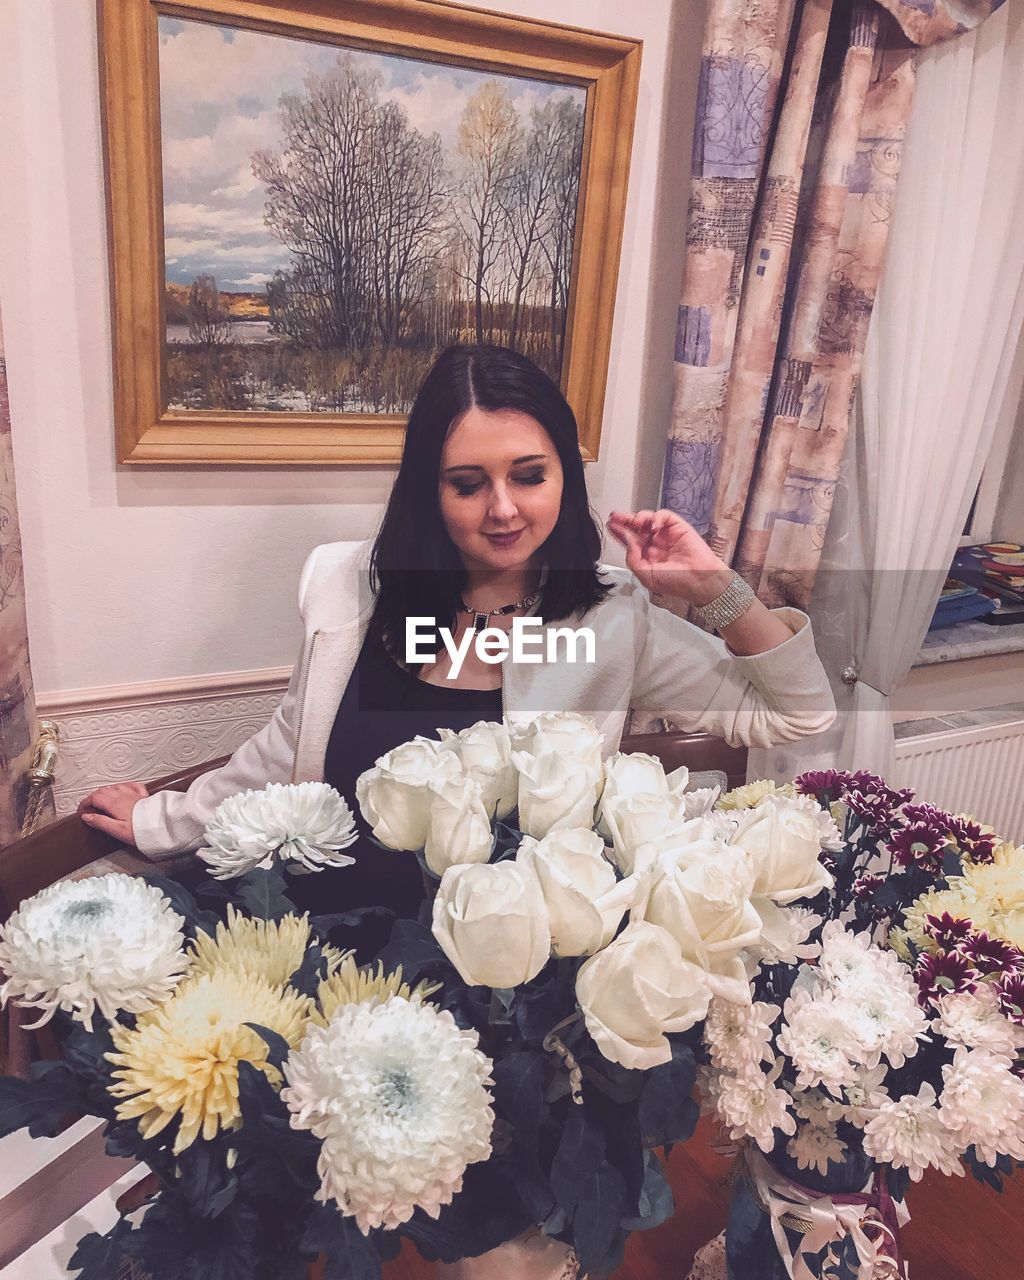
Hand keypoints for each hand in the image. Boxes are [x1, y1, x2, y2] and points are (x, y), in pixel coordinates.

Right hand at [77, 781, 148, 845]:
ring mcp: (133, 793)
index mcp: (114, 803)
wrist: (161, 825)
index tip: (82, 810)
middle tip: (89, 807)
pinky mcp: (142, 794)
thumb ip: (100, 822)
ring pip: (114, 786)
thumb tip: (86, 817)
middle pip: (103, 791)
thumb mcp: (117, 830)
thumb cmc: (140, 830)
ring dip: (105, 792)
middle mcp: (122, 795)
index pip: (94, 797)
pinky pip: (129, 785)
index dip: (85, 803)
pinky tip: (122, 790)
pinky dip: (121, 787)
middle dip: (93, 798)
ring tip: (102, 801)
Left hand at [607, 509, 732, 603]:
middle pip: (636, 528)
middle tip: (615, 517)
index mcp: (647, 557)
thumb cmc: (676, 582)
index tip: (611, 526)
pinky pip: (664, 516)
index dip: (620, 533)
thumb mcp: (647, 575)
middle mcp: (655, 544)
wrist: (699, 580)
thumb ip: (633, 559)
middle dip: (625, 521)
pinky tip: (653, 525)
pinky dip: (656, 517)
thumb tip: (628, 541)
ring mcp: (666, 534)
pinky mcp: (677, 526)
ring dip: (639, 518)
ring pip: (648, 520)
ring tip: (635, 521)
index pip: (630, 542)